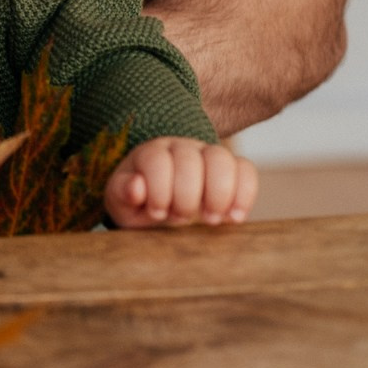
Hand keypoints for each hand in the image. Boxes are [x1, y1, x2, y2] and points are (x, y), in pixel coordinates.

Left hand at [104, 137, 257, 227]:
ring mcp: (208, 155)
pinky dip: (245, 194)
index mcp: (150, 153)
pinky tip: (235, 218)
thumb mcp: (120, 202)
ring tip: (211, 219)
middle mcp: (180, 148)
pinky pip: (246, 170)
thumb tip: (137, 186)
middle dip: (186, 195)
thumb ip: (123, 193)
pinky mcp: (232, 169)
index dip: (158, 189)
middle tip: (181, 218)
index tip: (156, 212)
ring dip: (219, 193)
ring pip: (221, 158)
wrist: (162, 204)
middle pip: (190, 158)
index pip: (157, 160)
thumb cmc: (139, 203)